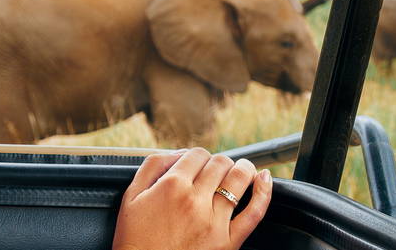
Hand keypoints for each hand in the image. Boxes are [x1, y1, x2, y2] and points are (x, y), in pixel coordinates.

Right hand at [112, 148, 271, 249]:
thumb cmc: (135, 238)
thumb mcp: (131, 196)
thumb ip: (152, 167)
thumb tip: (177, 154)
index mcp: (171, 186)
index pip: (196, 154)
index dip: (198, 156)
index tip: (196, 164)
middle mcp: (195, 200)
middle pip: (219, 163)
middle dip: (219, 162)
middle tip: (216, 169)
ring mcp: (214, 221)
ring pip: (239, 179)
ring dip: (243, 168)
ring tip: (242, 168)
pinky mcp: (228, 241)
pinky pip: (254, 212)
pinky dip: (264, 192)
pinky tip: (264, 179)